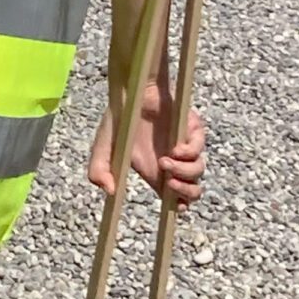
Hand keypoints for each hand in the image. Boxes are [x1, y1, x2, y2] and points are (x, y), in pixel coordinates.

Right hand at [89, 83, 205, 205]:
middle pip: (194, 190)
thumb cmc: (119, 120)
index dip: (179, 205)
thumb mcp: (102, 148)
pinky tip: (174, 150)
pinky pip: (199, 148)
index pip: (177, 198)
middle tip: (170, 185)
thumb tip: (109, 191)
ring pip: (198, 170)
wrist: (129, 92)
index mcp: (157, 173)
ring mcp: (184, 146)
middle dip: (186, 193)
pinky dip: (189, 153)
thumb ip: (99, 169)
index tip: (174, 206)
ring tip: (165, 163)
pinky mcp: (191, 129)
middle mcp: (174, 163)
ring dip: (184, 172)